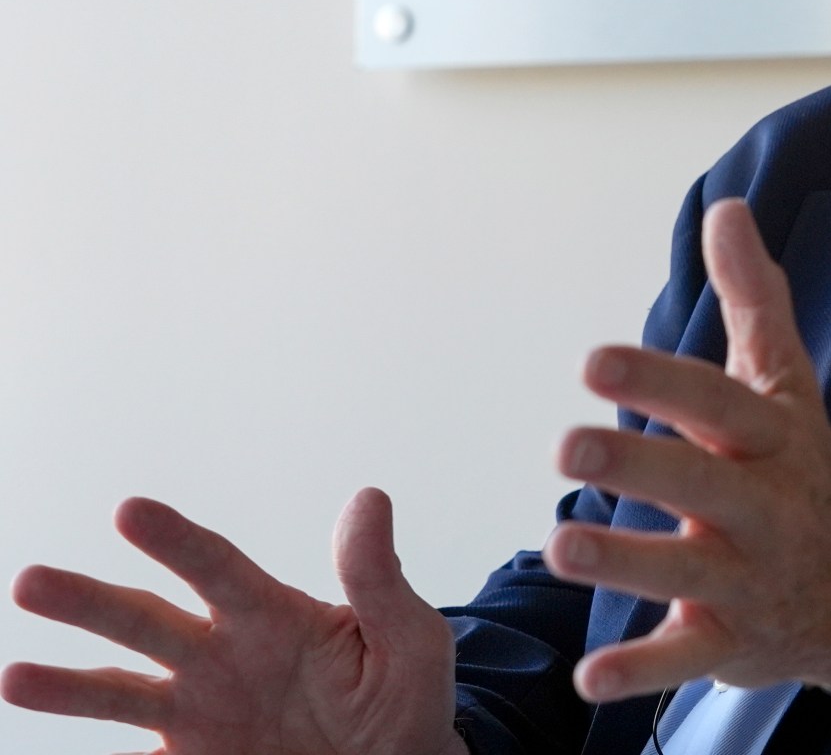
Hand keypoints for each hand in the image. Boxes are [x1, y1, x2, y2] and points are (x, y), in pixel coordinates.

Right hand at [2, 490, 464, 754]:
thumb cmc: (405, 699)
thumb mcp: (409, 639)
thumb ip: (379, 579)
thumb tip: (368, 498)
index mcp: (271, 617)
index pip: (216, 567)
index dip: (175, 539)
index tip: (130, 511)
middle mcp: (219, 658)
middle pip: (145, 622)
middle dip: (88, 602)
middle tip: (30, 582)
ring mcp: (197, 714)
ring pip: (120, 692)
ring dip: (66, 686)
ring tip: (15, 678)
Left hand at [543, 197, 830, 701]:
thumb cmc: (803, 471)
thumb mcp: (785, 386)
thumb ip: (753, 300)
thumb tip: (724, 209)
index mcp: (768, 438)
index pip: (715, 403)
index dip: (659, 383)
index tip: (594, 363)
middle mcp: (762, 507)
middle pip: (702, 485)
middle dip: (640, 469)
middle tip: (567, 450)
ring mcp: (749, 578)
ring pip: (687, 573)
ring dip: (625, 564)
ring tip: (559, 549)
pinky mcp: (732, 643)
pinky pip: (686, 661)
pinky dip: (640, 673)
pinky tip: (587, 678)